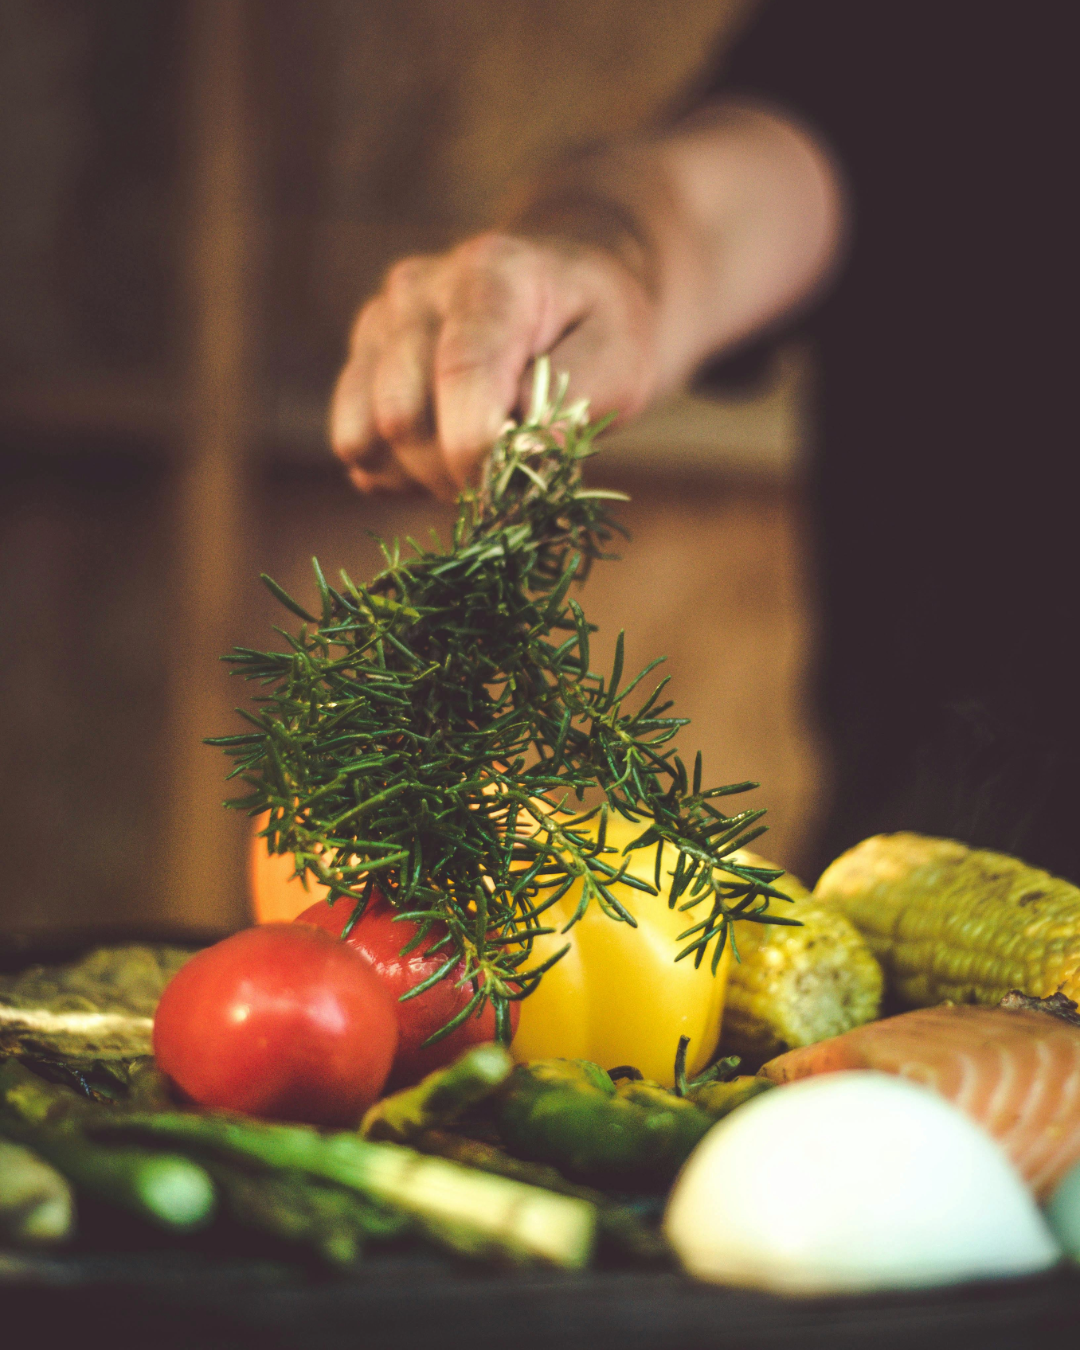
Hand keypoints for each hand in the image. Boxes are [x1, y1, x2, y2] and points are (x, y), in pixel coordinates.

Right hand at [330, 231, 657, 497]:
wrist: (568, 291)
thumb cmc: (600, 327)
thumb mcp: (620, 360)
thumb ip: (572, 406)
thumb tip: (519, 456)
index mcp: (489, 275)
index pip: (460, 374)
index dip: (480, 450)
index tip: (515, 489)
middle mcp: (417, 291)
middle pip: (401, 416)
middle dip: (456, 472)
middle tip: (510, 478)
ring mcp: (378, 324)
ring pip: (368, 438)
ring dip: (425, 478)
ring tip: (480, 463)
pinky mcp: (359, 363)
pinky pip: (357, 448)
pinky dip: (400, 475)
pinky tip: (446, 457)